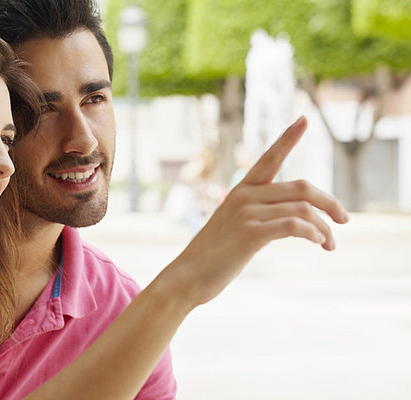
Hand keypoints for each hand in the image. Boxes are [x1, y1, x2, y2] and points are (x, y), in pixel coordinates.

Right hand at [167, 116, 348, 308]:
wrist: (188, 276)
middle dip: (330, 202)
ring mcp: (246, 213)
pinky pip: (294, 225)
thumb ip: (259, 214)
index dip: (288, 138)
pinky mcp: (250, 233)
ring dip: (324, 228)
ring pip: (303, 208)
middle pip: (301, 187)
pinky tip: (317, 242)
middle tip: (344, 220)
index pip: (269, 157)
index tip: (305, 119)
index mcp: (241, 190)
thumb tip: (295, 218)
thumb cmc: (214, 255)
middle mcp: (244, 196)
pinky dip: (313, 233)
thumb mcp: (235, 226)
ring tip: (329, 245)